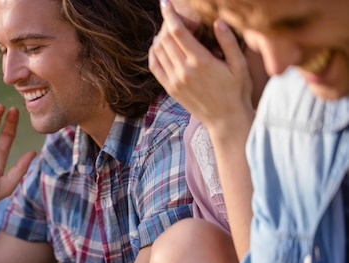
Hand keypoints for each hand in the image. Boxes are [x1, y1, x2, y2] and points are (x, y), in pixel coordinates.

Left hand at [149, 0, 253, 134]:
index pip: (178, 32)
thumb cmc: (237, 91)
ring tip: (167, 30)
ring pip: (158, 51)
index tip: (165, 3)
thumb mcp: (239, 65)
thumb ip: (228, 42)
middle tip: (173, 17)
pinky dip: (153, 53)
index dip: (170, 14)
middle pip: (165, 39)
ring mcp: (175, 81)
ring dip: (159, 37)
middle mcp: (184, 71)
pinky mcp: (170, 89)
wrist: (225, 120)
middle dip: (167, 23)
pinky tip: (158, 46)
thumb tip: (217, 22)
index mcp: (201, 62)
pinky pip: (155, 67)